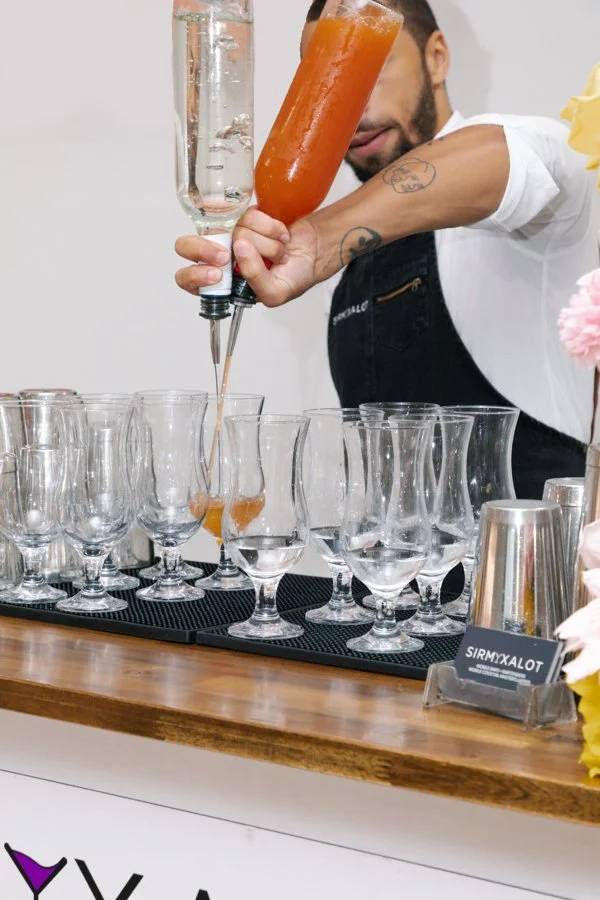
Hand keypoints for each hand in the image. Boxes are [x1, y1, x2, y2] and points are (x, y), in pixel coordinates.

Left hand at [175, 208, 319, 306]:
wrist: (314, 252)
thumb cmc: (293, 277)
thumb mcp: (275, 293)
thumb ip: (255, 280)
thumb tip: (240, 249)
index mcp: (219, 283)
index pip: (187, 278)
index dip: (195, 274)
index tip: (218, 273)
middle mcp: (218, 256)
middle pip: (187, 246)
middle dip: (207, 248)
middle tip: (236, 251)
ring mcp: (228, 232)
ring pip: (230, 230)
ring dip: (265, 243)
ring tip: (279, 253)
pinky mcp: (243, 214)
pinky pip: (248, 214)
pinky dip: (271, 226)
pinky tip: (280, 235)